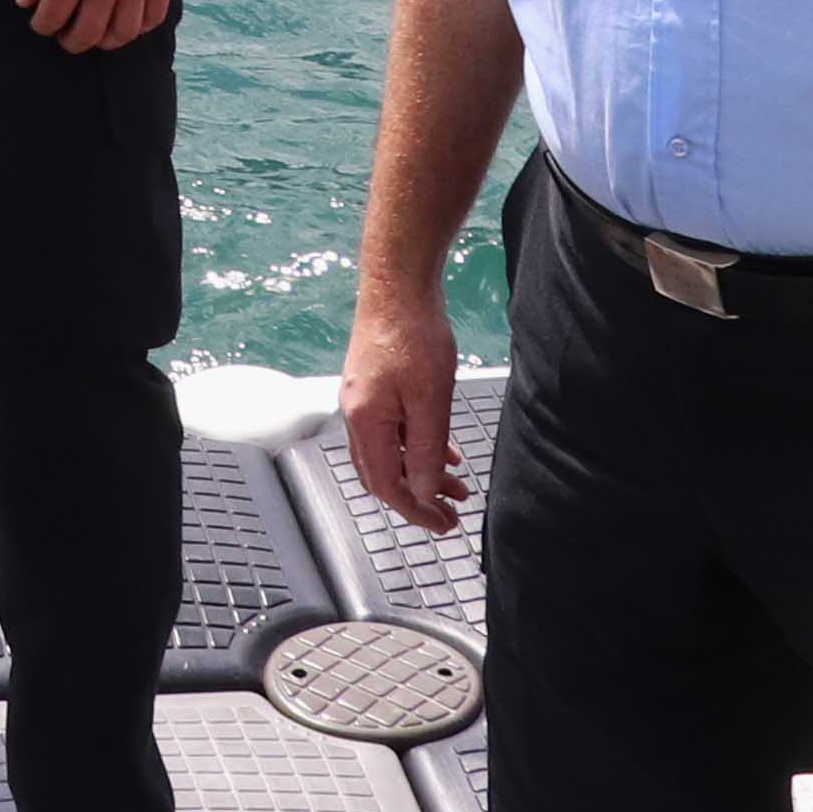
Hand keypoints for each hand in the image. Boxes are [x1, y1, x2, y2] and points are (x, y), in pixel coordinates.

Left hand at [15, 0, 179, 54]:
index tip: (41, 22)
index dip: (42, 26)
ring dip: (105, 41)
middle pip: (88, 34)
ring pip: (123, 33)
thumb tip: (25, 1)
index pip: (53, 16)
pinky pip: (153, 17)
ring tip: (96, 31)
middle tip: (65, 35)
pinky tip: (125, 21)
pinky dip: (138, 28)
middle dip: (70, 42)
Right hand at [340, 286, 466, 534]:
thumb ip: (424, 451)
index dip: (415, 510)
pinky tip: (444, 450)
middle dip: (417, 497)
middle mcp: (356, 415)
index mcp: (365, 422)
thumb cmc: (413, 336)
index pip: (386, 485)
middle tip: (449, 513)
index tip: (443, 524)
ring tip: (457, 484)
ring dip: (421, 472)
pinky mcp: (374, 386)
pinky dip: (416, 447)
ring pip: (389, 452)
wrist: (398, 287)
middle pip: (382, 474)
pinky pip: (393, 430)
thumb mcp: (430, 401)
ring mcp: (363, 400)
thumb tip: (420, 493)